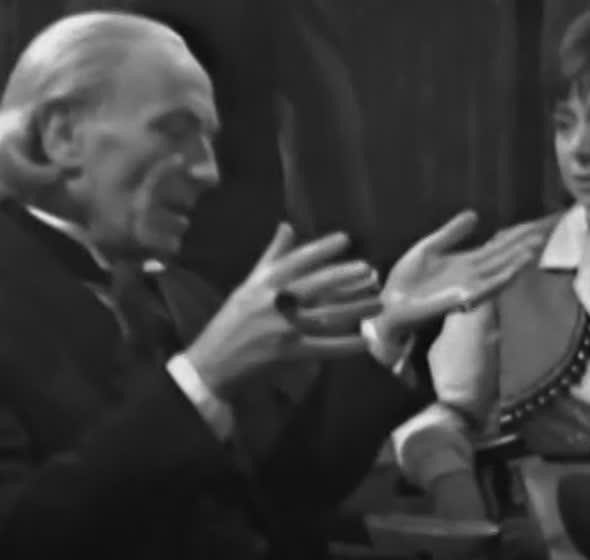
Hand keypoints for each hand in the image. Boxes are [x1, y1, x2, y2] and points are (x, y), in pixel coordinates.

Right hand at [187, 223, 380, 393]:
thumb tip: (287, 226)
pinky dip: (345, 345)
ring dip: (354, 309)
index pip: (296, 260)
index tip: (346, 239)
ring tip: (377, 302)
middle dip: (344, 276)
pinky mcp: (288, 353)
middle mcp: (273, 302)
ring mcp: (282, 328)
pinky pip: (323, 347)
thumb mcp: (248, 284)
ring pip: (325, 315)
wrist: (212, 362)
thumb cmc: (230, 321)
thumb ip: (271, 256)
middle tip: (369, 270)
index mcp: (262, 283)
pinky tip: (364, 340)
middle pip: (315, 285)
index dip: (322, 248)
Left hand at [372, 212, 544, 345]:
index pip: (496, 247)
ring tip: (533, 248)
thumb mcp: (429, 247)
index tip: (534, 225)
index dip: (514, 237)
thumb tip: (474, 214)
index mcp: (466, 262)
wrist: (390, 302)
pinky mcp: (460, 299)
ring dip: (516, 262)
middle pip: (503, 258)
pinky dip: (499, 279)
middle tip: (544, 233)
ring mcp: (468, 287)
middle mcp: (473, 275)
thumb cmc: (407, 279)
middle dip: (522, 247)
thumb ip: (451, 233)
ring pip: (499, 272)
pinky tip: (512, 271)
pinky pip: (484, 288)